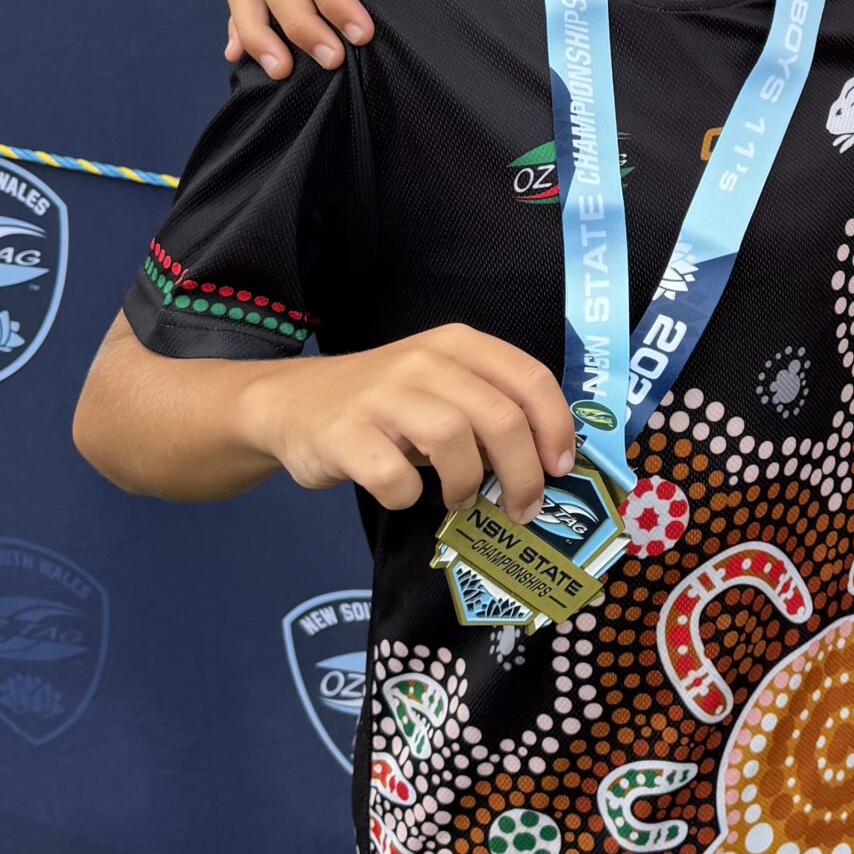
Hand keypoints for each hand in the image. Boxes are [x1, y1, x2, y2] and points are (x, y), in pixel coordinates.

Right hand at [236, 324, 576, 514]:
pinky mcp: (345, 433)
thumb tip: (546, 462)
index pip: (530, 378)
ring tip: (460, 500)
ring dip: (467, 484)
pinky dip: (407, 496)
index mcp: (458, 345)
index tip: (562, 468)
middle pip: (500, 418)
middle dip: (524, 473)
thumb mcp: (441, 388)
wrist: (291, 404)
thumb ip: (489, 409)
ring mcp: (382, 395)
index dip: (557, 427)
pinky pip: (394, 476)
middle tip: (523, 508)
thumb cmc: (384, 404)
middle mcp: (423, 361)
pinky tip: (403, 495)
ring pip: (453, 441)